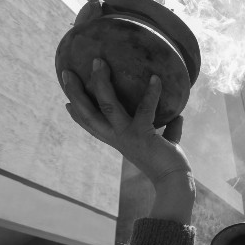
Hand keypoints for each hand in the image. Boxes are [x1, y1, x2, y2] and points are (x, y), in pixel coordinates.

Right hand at [62, 58, 190, 187]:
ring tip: (99, 63)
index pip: (92, 127)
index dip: (77, 115)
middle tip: (67, 72)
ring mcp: (128, 136)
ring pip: (107, 105)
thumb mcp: (163, 144)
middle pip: (88, 114)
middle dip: (76, 92)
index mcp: (118, 141)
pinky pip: (145, 108)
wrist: (173, 182)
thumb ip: (168, 130)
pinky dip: (151, 92)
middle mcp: (117, 138)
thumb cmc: (168, 164)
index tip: (66, 102)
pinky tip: (155, 78)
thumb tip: (178, 115)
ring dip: (101, 83)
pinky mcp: (143, 134)